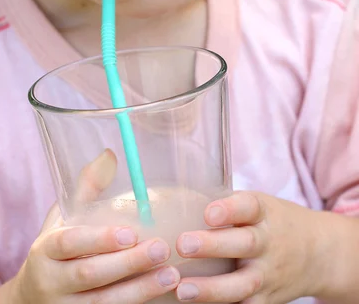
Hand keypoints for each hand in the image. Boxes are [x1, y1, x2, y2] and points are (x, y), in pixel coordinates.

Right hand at [12, 150, 179, 303]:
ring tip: (171, 275)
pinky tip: (163, 297)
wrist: (30, 300)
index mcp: (45, 251)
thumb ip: (86, 189)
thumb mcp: (63, 220)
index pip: (69, 243)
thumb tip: (109, 154)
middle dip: (128, 263)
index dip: (99, 239)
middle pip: (90, 275)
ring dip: (139, 290)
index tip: (132, 233)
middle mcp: (51, 282)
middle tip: (161, 248)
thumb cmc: (56, 251)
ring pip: (103, 303)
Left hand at [175, 191, 321, 302]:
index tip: (209, 213)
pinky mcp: (266, 301)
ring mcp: (268, 274)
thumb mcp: (259, 205)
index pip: (249, 207)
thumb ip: (227, 205)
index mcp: (264, 213)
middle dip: (213, 245)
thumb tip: (176, 200)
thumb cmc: (273, 222)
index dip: (229, 209)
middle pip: (244, 244)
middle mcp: (269, 243)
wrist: (319, 253)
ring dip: (211, 289)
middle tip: (184, 244)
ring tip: (182, 289)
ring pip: (242, 285)